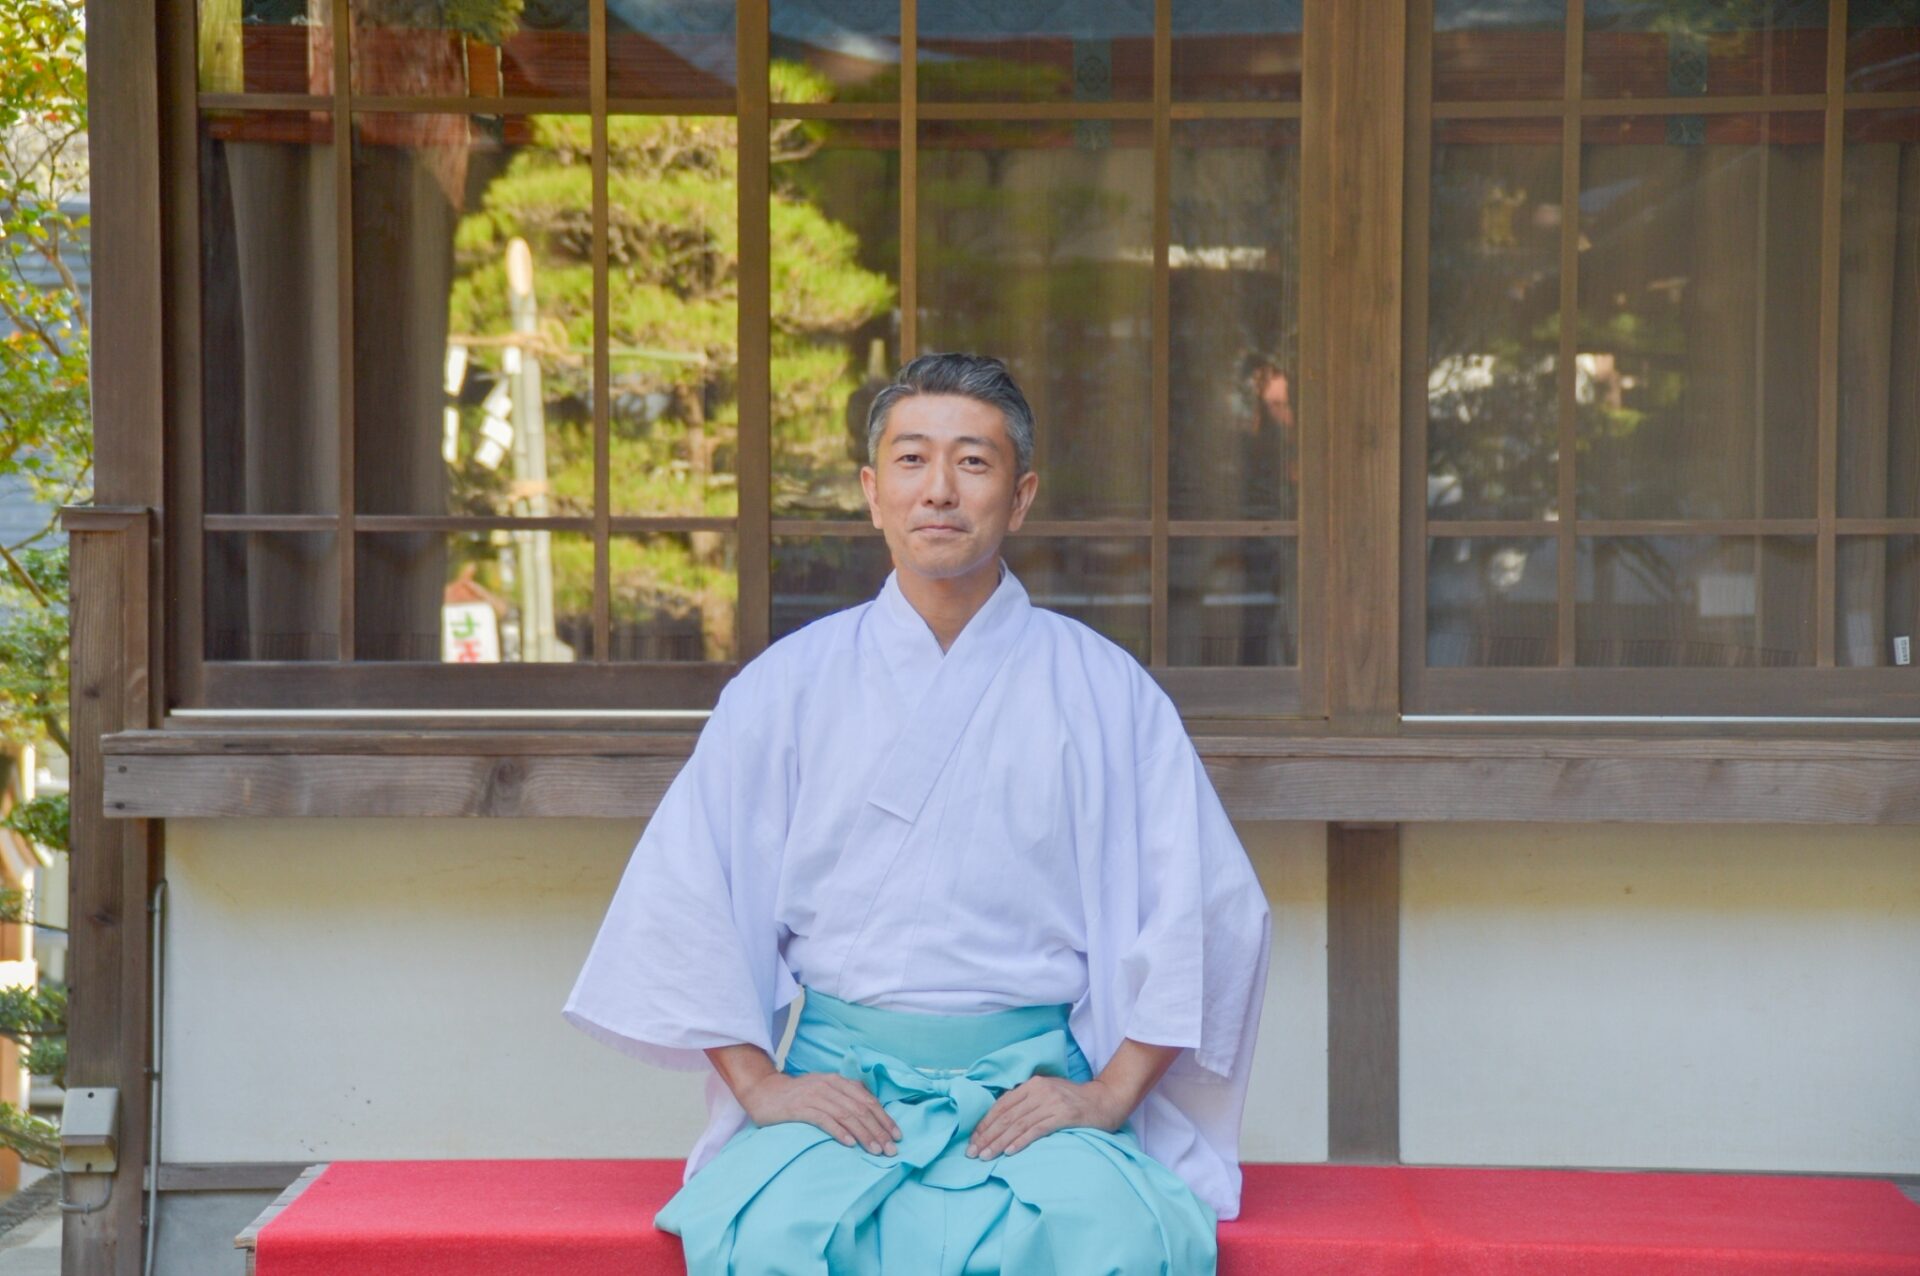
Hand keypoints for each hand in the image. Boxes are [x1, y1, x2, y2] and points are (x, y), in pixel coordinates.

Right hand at [739, 1070, 900, 1156]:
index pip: (868, 1100)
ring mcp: (815, 1096)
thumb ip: (845, 1096)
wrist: (764, 1092)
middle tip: (890, 1150)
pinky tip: (849, 1144)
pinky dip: (839, 1132)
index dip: (884, 1118)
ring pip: (846, 1115)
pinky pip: (824, 1120)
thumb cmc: (797, 1096)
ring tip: (875, 1150)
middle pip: (861, 1109)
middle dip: (878, 1130)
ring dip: (864, 1134)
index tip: (897, 1136)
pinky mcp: (800, 1108)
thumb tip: (870, 1110)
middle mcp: (829, 1085)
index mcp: (838, 1081)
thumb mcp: (824, 1090)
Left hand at [965, 1076, 1124, 1158]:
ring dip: (999, 1142)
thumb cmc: (1074, 1101)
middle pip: (1007, 1116)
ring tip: (986, 1156)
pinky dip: (1021, 1141)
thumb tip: (1001, 1121)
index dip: (985, 1124)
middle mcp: (1039, 1090)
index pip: (1002, 1105)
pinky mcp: (1064, 1115)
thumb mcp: (1048, 1094)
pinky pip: (1037, 1129)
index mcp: (1032, 1084)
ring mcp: (1052, 1102)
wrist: (1106, 1100)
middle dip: (987, 1136)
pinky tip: (1009, 1152)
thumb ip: (1027, 1102)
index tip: (973, 1140)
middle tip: (972, 1153)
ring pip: (1018, 1124)